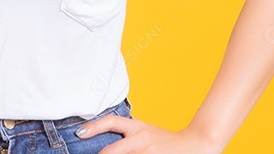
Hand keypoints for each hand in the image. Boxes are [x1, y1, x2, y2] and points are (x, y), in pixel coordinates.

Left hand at [76, 113, 220, 153]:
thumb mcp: (146, 132)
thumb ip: (128, 135)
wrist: (194, 145)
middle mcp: (141, 138)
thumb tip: (106, 144)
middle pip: (110, 151)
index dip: (93, 127)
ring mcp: (147, 152)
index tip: (79, 133)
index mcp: (137, 127)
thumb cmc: (166, 142)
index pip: (111, 122)